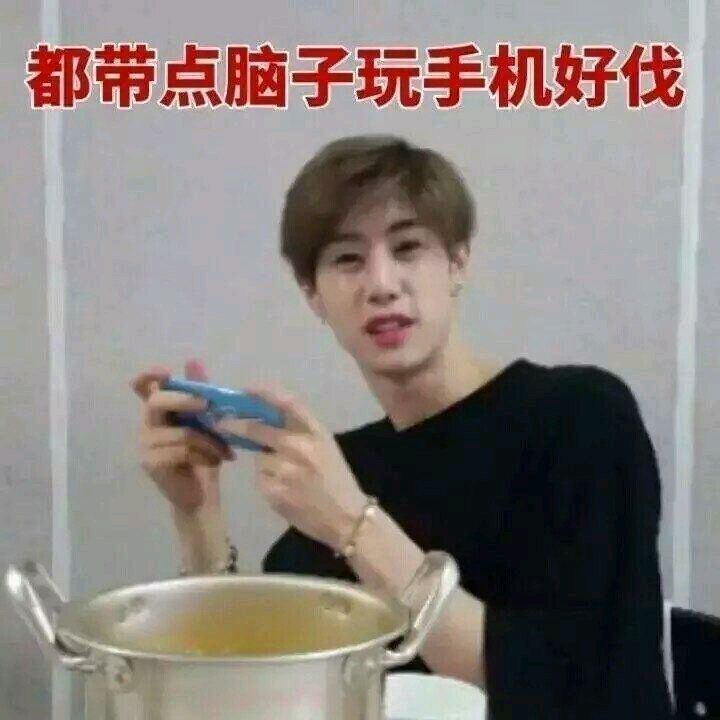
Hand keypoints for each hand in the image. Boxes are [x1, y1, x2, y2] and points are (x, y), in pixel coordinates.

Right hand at [131, 359, 235, 513]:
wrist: (201, 495)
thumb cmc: (204, 456)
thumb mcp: (207, 423)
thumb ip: (200, 393)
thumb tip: (193, 361)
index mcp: (160, 412)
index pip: (143, 388)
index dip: (149, 377)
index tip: (165, 372)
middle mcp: (147, 425)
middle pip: (157, 402)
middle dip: (184, 400)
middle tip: (207, 404)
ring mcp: (145, 445)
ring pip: (180, 431)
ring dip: (209, 440)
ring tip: (225, 450)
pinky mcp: (150, 463)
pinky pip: (182, 450)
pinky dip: (205, 454)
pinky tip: (216, 461)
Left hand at [217, 386, 367, 552]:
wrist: (347, 517)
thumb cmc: (336, 478)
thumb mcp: (325, 445)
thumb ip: (299, 430)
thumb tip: (263, 418)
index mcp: (315, 432)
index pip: (286, 403)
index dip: (263, 393)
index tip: (246, 390)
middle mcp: (299, 446)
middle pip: (257, 429)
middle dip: (235, 425)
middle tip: (221, 423)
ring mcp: (284, 469)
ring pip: (259, 458)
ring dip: (265, 463)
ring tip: (288, 477)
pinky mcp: (273, 490)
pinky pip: (261, 479)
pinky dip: (268, 482)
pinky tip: (286, 491)